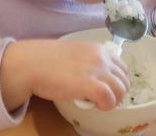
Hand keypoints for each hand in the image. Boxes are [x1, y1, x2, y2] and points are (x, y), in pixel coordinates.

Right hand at [0, 39, 128, 110]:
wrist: (31, 63)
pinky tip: (93, 105)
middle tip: (100, 99)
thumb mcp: (74, 55)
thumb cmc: (46, 61)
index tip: (105, 89)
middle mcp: (101, 58)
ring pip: (120, 91)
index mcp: (98, 49)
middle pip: (124, 81)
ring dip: (111, 101)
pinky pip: (110, 99)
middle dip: (116, 93)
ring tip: (96, 102)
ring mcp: (97, 70)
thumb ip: (89, 63)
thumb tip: (96, 78)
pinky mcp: (91, 85)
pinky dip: (105, 106)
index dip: (116, 82)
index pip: (122, 68)